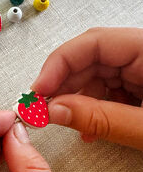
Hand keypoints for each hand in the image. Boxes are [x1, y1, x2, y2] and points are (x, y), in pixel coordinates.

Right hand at [32, 27, 142, 149]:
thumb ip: (101, 118)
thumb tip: (55, 112)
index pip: (93, 43)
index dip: (59, 65)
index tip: (38, 90)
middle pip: (90, 60)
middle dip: (62, 87)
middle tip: (41, 108)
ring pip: (96, 76)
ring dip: (76, 101)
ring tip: (64, 120)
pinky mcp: (141, 85)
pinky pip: (108, 90)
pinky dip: (94, 109)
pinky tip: (91, 128)